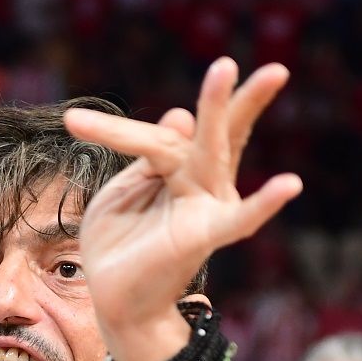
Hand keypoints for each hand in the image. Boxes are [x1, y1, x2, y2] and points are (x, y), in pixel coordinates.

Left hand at [64, 58, 302, 360]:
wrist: (115, 299)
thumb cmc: (119, 244)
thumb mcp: (122, 192)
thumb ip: (147, 155)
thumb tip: (180, 116)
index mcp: (175, 168)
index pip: (160, 135)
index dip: (115, 130)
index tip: (72, 123)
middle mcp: (197, 182)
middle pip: (214, 130)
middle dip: (222, 96)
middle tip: (232, 61)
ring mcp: (204, 205)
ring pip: (217, 153)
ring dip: (232, 114)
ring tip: (263, 75)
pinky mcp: (205, 234)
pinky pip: (241, 220)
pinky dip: (264, 204)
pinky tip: (289, 185)